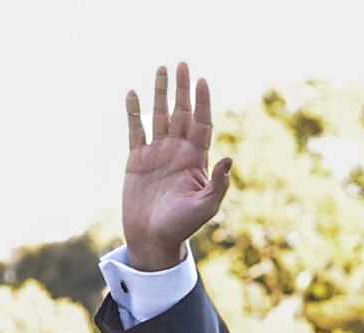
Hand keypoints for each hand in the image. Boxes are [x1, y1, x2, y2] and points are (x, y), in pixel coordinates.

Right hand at [121, 63, 231, 271]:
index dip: (203, 103)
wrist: (153, 238)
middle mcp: (178, 152)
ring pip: (158, 116)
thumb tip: (229, 159)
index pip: (202, 124)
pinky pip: (135, 130)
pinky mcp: (136, 159)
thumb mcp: (205, 207)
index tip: (203, 81)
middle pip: (181, 113)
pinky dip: (133, 112)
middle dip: (182, 89)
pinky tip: (133, 93)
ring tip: (162, 68)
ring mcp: (156, 153)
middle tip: (183, 64)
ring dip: (160, 93)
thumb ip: (218, 184)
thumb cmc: (182, 226)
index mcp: (196, 160)